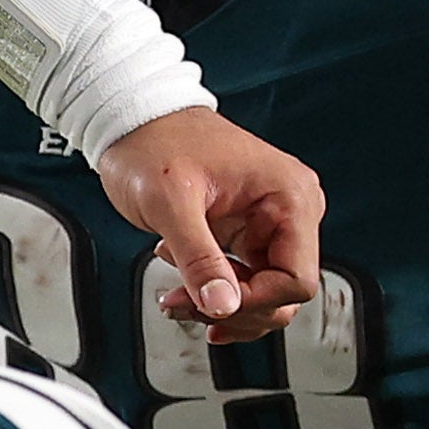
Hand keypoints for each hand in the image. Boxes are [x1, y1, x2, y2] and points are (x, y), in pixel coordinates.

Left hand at [96, 106, 320, 345]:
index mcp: (290, 196)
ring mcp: (268, 222)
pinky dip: (212, 292)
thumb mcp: (169, 203)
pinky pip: (242, 279)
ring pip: (262, 292)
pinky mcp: (245, 231)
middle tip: (183, 303)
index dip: (254, 302)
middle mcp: (289, 210)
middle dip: (232, 308)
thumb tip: (224, 307)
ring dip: (220, 305)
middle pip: (283, 292)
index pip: (297, 279)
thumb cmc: (152, 141)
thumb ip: (199, 258)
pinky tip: (182, 284)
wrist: (131, 120)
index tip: (211, 306)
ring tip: (175, 295)